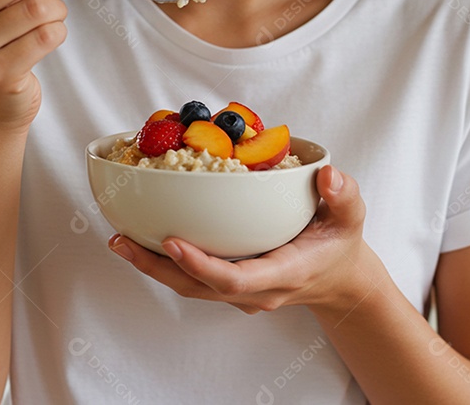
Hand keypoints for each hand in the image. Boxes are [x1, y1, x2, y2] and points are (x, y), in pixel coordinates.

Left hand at [108, 165, 372, 313]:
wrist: (338, 278)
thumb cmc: (339, 243)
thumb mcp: (351, 217)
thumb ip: (344, 196)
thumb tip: (329, 174)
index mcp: (284, 273)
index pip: (237, 279)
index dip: (201, 264)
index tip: (173, 241)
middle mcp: (256, 290)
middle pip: (198, 287)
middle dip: (158, 266)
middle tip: (122, 241)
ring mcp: (240, 293)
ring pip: (188, 286)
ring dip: (151, 265)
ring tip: (118, 240)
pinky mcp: (227, 287)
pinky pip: (190, 279)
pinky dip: (162, 261)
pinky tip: (137, 239)